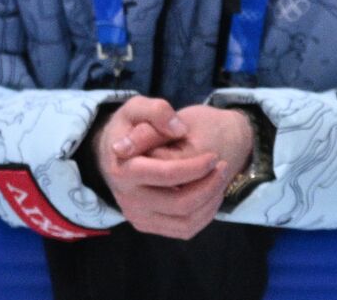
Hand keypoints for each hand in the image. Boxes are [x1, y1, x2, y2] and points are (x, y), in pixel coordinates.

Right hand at [93, 96, 228, 239]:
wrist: (113, 153)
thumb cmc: (129, 127)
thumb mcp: (136, 108)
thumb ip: (156, 111)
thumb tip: (177, 128)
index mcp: (125, 170)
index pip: (166, 175)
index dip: (196, 167)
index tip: (214, 156)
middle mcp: (128, 200)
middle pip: (179, 204)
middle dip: (209, 186)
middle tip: (223, 166)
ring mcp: (138, 216)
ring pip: (185, 222)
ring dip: (210, 201)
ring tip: (219, 178)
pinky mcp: (148, 225)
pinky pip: (184, 230)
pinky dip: (204, 214)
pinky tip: (211, 193)